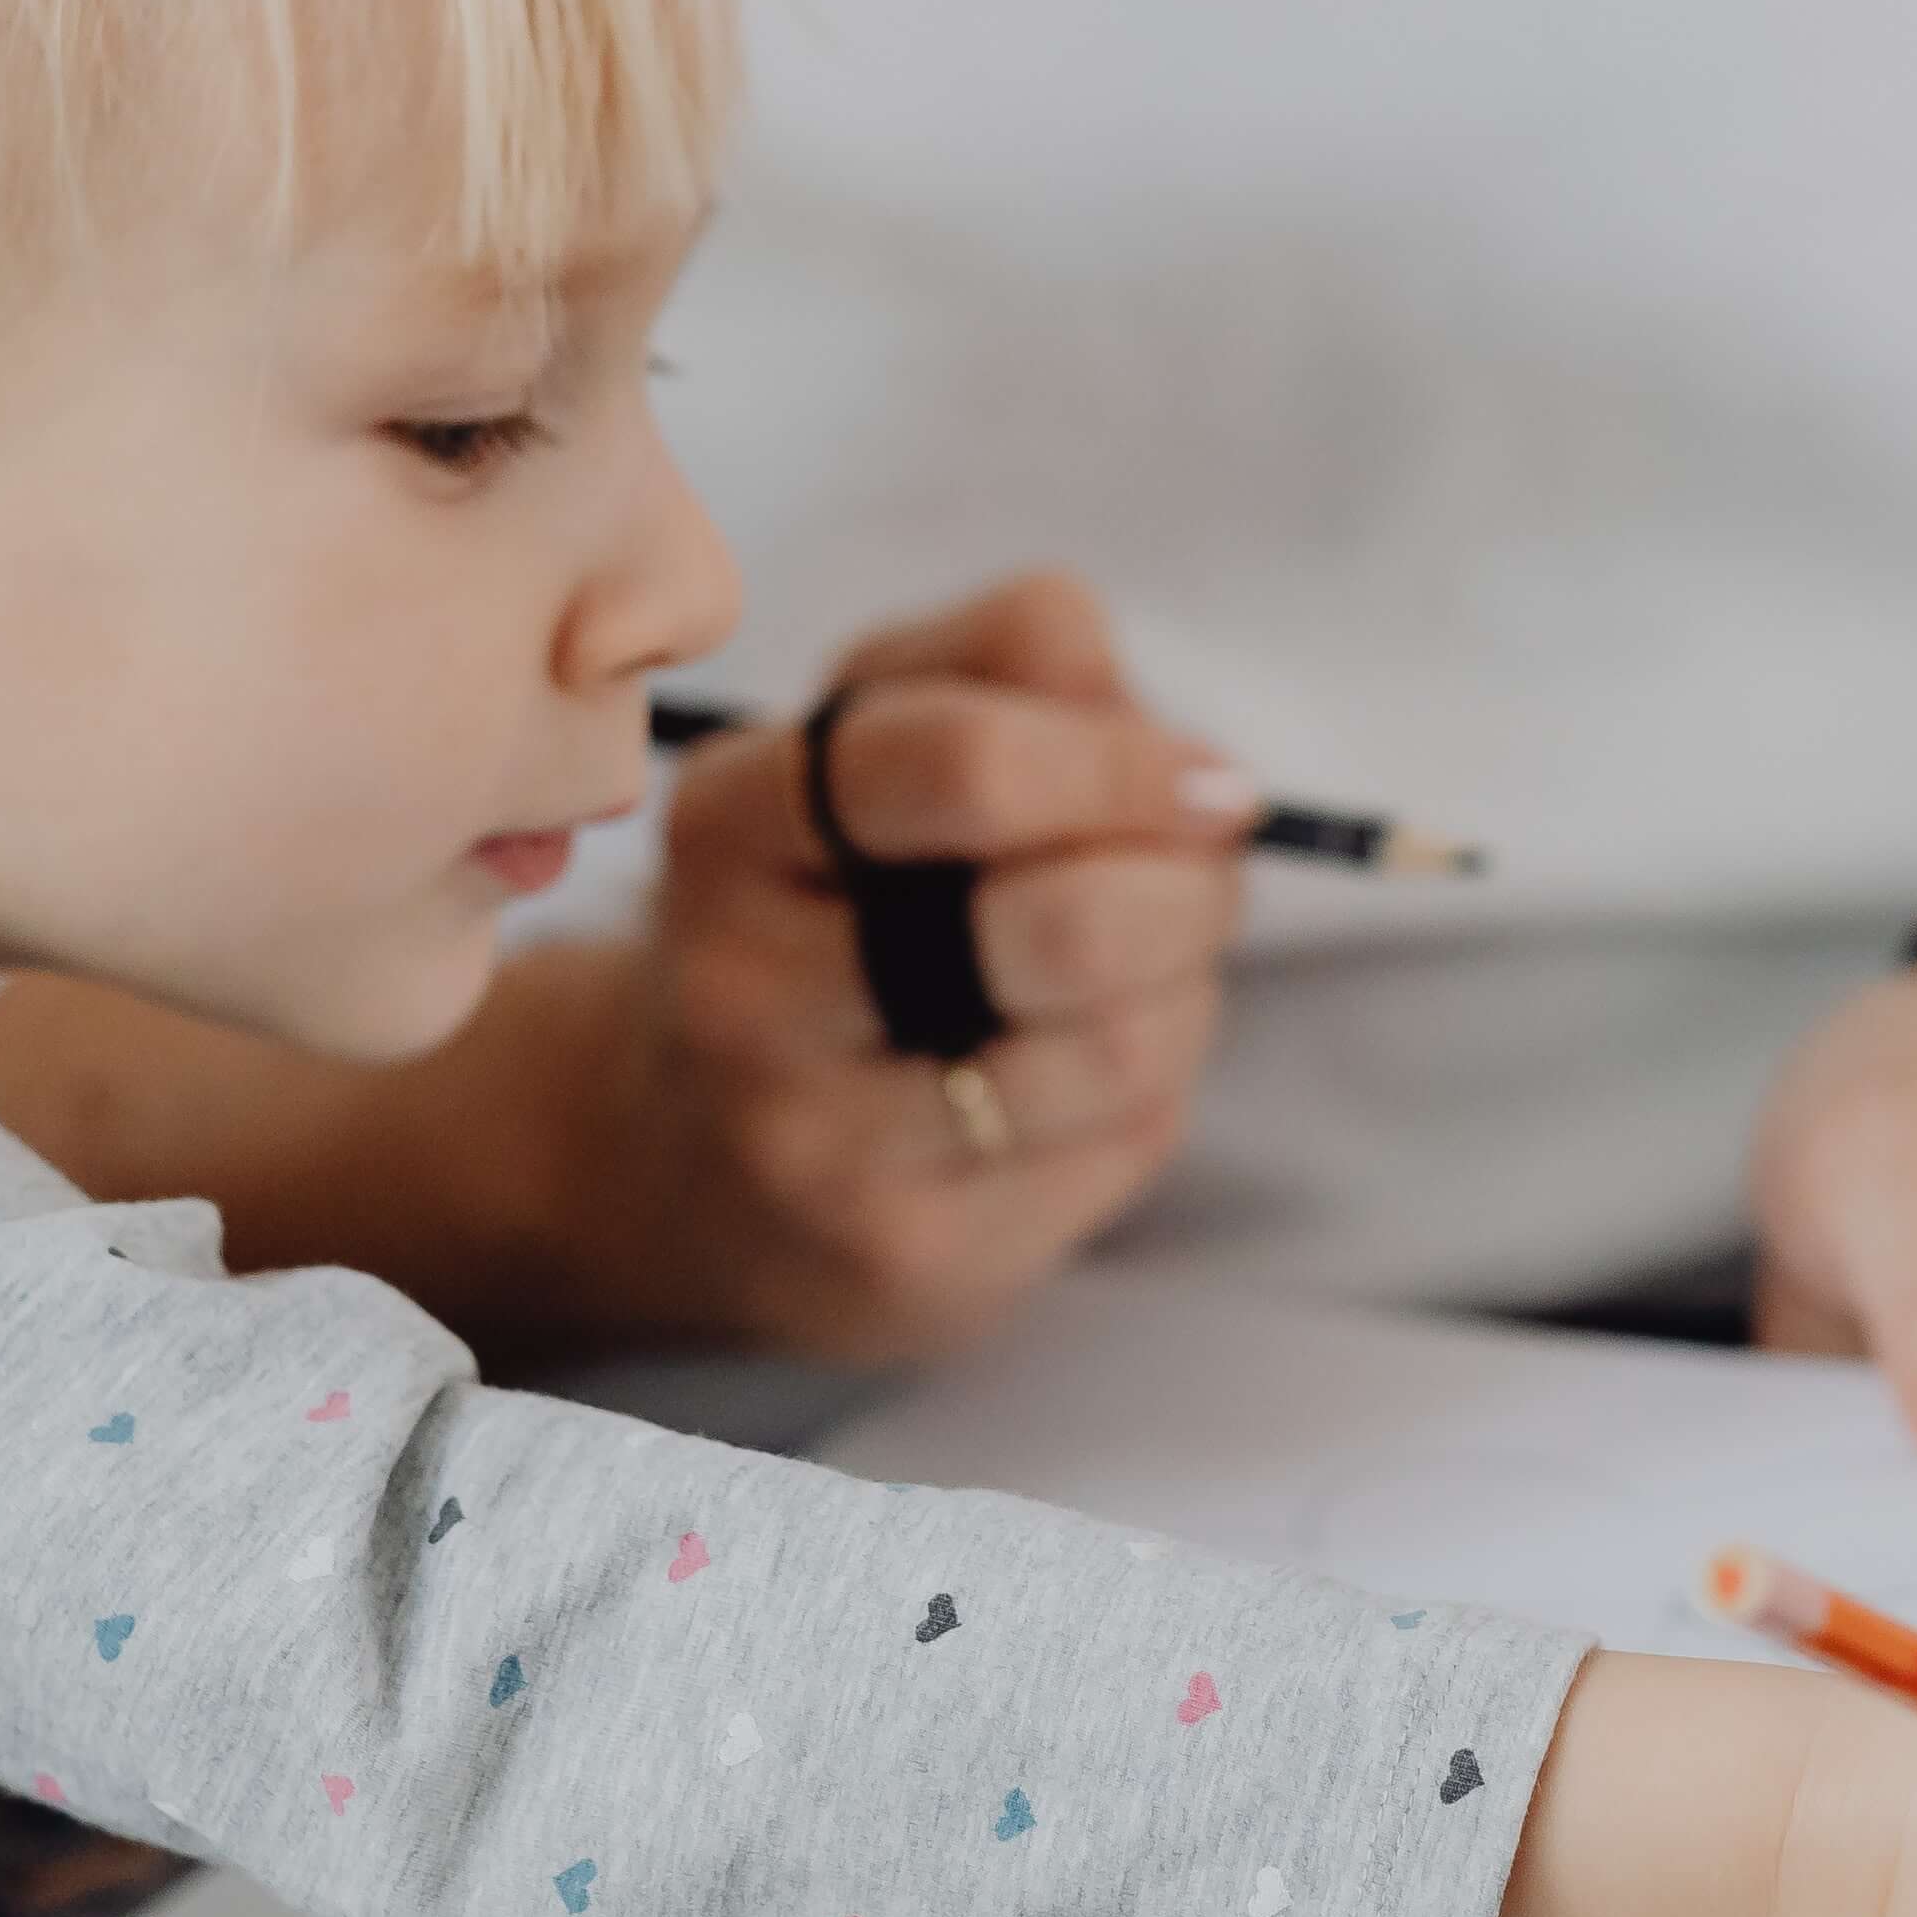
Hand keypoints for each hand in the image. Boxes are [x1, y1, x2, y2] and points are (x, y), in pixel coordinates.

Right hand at [604, 570, 1251, 1355]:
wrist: (702, 1157)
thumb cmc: (832, 900)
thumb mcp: (881, 731)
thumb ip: (1013, 659)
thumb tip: (1161, 726)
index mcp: (731, 820)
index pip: (952, 761)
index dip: (1123, 762)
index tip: (1214, 784)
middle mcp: (742, 988)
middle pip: (1063, 922)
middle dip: (1185, 888)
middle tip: (1205, 873)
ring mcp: (812, 1140)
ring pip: (1117, 1044)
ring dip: (1183, 987)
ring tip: (1143, 966)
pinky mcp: (901, 1257)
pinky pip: (1118, 1144)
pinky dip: (1154, 1084)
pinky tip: (1091, 1064)